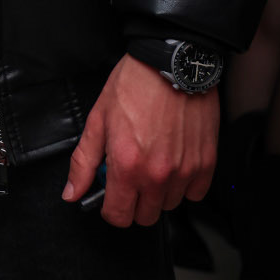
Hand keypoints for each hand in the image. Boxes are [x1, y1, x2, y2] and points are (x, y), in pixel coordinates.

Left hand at [62, 52, 218, 227]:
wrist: (171, 62)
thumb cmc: (134, 85)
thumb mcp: (98, 119)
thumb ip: (83, 162)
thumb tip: (72, 192)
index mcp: (127, 165)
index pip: (118, 216)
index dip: (110, 208)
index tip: (110, 195)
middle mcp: (157, 174)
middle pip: (145, 217)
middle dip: (134, 201)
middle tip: (131, 174)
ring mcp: (184, 171)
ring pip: (170, 205)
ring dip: (160, 192)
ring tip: (153, 161)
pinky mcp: (206, 163)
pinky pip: (195, 193)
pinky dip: (185, 184)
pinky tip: (174, 161)